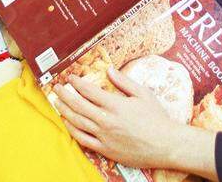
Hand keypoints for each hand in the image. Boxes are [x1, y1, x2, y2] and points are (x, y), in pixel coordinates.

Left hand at [54, 66, 178, 168]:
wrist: (165, 145)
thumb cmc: (156, 118)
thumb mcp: (142, 93)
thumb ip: (123, 81)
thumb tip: (108, 69)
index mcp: (115, 105)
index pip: (89, 91)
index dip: (77, 83)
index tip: (70, 77)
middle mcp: (106, 121)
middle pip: (78, 106)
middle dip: (65, 95)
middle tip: (57, 88)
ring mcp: (104, 137)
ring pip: (78, 122)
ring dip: (64, 111)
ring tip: (57, 102)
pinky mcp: (105, 150)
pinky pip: (83, 140)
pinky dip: (73, 130)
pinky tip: (67, 123)